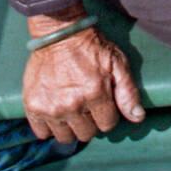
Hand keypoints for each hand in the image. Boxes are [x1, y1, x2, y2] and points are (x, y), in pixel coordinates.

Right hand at [23, 25, 144, 141]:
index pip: (107, 125)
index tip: (101, 101)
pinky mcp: (33, 106)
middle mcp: (72, 105)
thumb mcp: (117, 63)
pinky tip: (54, 111)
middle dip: (89, 121)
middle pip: (86, 134)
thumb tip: (137, 118)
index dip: (107, 114)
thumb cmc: (91, 47)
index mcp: (96, 95)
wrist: (60, 32)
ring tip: (70, 107)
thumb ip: (128, 92)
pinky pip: (42, 133)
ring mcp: (51, 107)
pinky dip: (49, 126)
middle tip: (85, 103)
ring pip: (65, 137)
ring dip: (70, 126)